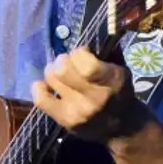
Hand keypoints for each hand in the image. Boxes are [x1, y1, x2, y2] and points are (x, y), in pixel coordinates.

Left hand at [31, 47, 151, 144]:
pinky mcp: (64, 120)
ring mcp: (77, 110)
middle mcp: (94, 97)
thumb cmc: (120, 92)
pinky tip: (47, 86)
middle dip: (63, 60)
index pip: (82, 60)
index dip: (79, 52)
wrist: (122, 127)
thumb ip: (105, 54)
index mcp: (111, 81)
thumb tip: (87, 36)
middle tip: (69, 63)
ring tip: (61, 74)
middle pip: (62, 68)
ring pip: (51, 78)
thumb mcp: (121, 70)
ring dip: (53, 71)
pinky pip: (40, 98)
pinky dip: (40, 87)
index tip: (84, 54)